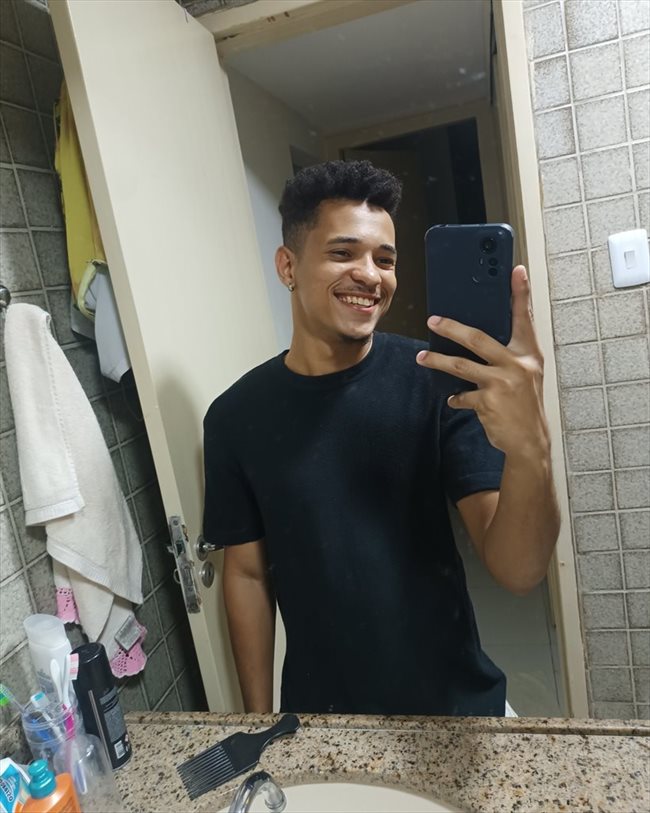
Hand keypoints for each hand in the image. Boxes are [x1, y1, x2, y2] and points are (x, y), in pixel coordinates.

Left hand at [416, 265, 549, 458]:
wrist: (530, 441)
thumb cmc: (525, 404)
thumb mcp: (527, 374)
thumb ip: (510, 355)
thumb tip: (480, 340)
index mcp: (528, 354)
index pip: (524, 318)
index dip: (521, 293)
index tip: (516, 270)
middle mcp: (517, 365)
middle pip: (477, 338)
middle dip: (451, 328)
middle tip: (433, 321)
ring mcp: (501, 383)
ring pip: (460, 366)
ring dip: (437, 362)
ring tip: (422, 358)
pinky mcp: (487, 402)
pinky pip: (462, 395)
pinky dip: (456, 398)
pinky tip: (453, 399)